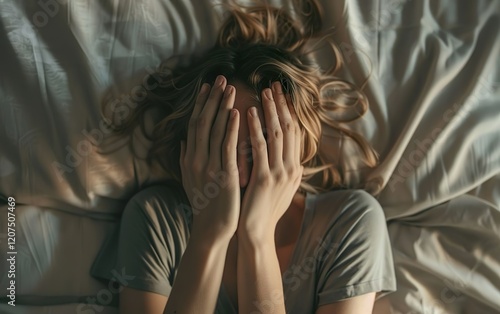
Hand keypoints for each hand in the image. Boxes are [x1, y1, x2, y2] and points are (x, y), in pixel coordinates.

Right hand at [180, 75, 240, 240]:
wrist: (211, 229)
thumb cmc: (204, 204)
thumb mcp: (190, 180)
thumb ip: (185, 160)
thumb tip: (183, 142)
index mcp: (189, 159)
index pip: (194, 125)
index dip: (200, 104)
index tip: (206, 86)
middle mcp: (196, 159)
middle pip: (203, 122)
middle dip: (211, 99)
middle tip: (219, 78)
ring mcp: (209, 166)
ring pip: (215, 130)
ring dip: (222, 107)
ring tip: (229, 88)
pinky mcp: (224, 175)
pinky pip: (227, 147)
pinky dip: (231, 129)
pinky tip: (237, 113)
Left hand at [238, 81, 302, 241]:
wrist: (256, 232)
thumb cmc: (264, 209)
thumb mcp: (281, 188)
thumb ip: (286, 171)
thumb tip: (293, 159)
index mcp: (295, 168)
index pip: (295, 133)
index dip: (289, 112)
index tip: (282, 94)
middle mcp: (292, 168)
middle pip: (290, 128)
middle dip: (282, 105)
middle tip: (275, 85)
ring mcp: (280, 173)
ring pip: (278, 133)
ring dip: (271, 110)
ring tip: (263, 92)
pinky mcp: (265, 178)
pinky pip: (261, 147)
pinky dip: (256, 127)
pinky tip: (249, 112)